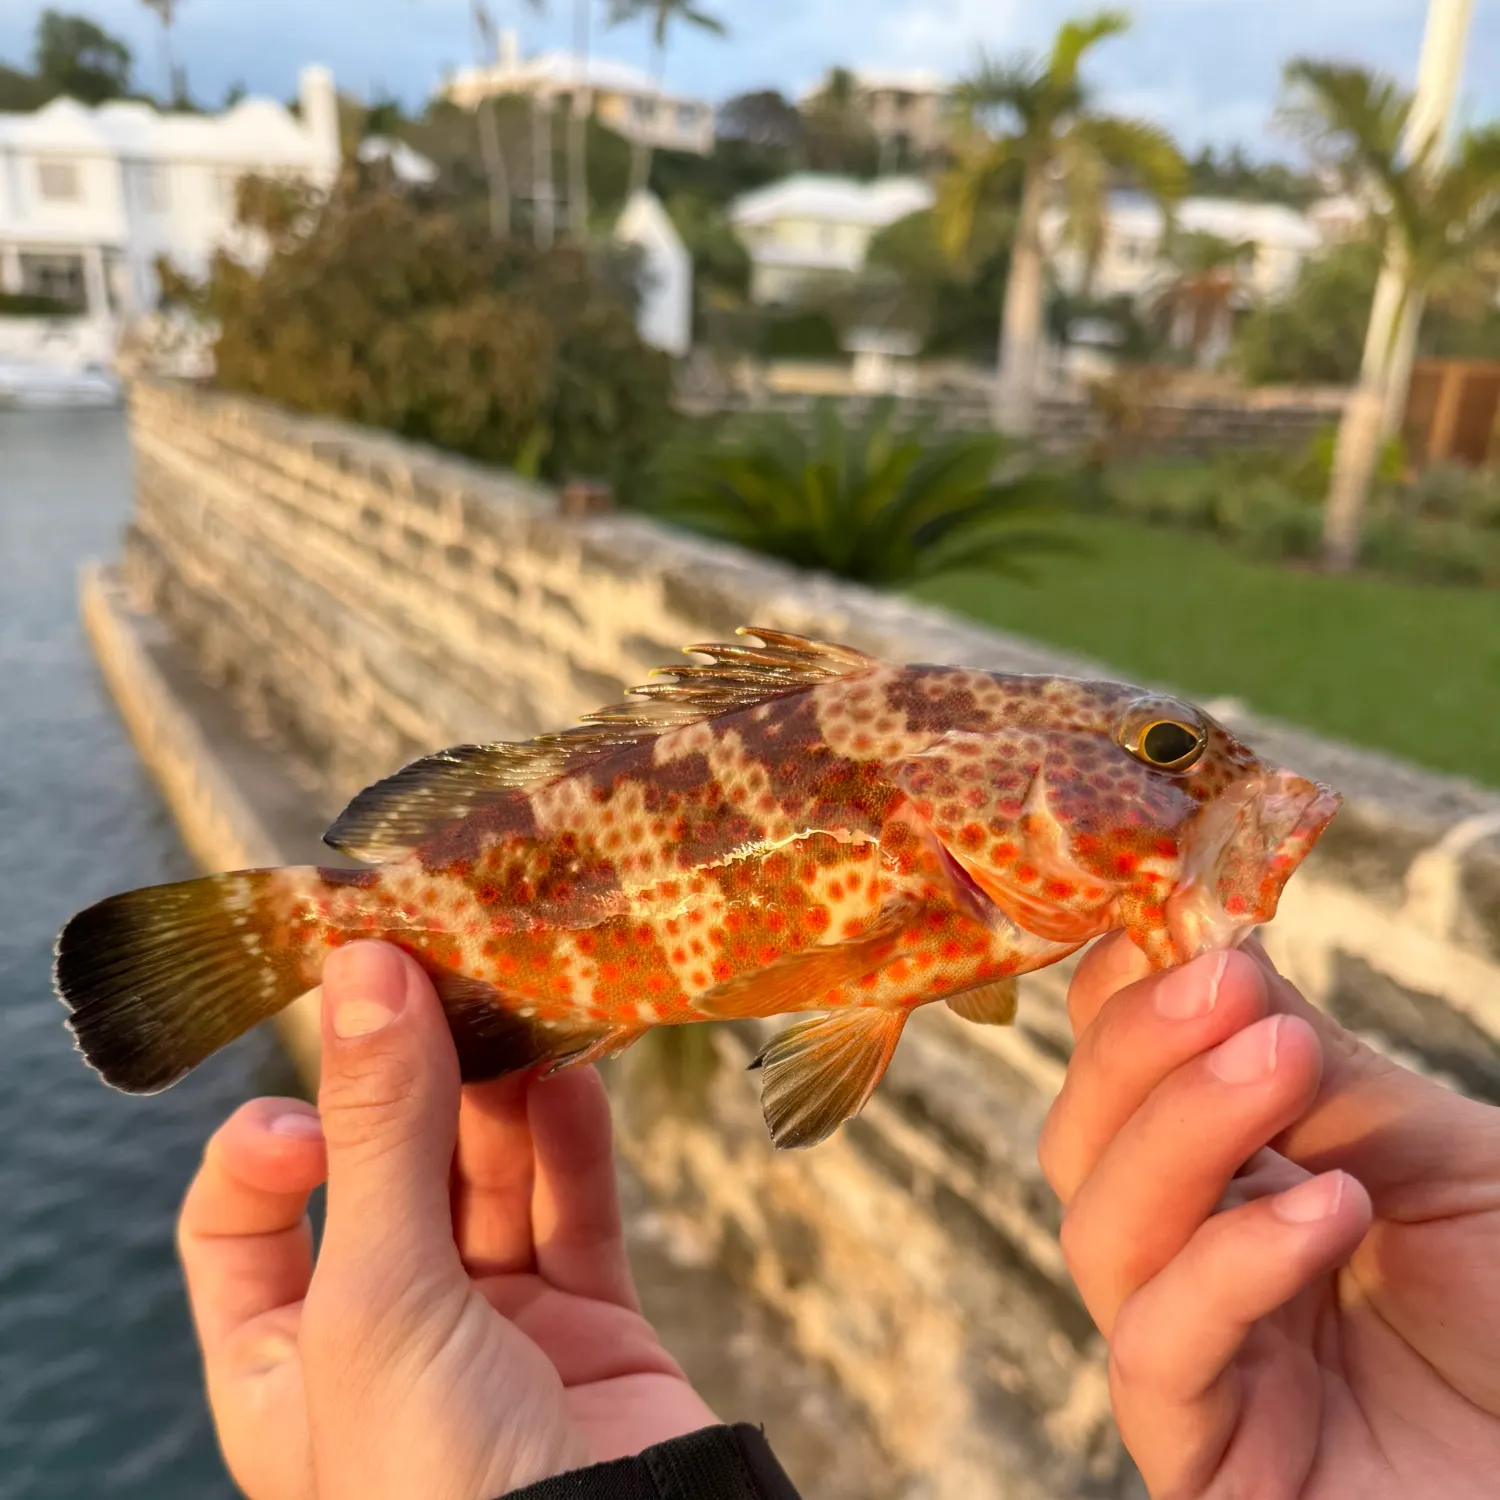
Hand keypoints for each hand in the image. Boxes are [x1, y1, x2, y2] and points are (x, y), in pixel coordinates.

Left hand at [178, 941, 717, 1499]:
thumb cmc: (447, 1483)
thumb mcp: (379, 1300)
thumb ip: (380, 1130)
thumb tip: (363, 970)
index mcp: (289, 1358)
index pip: (244, 1219)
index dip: (269, 1147)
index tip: (314, 1107)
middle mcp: (383, 1331)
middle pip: (385, 1168)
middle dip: (411, 1079)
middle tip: (441, 978)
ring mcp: (493, 1323)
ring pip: (488, 1172)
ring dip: (501, 1089)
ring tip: (519, 1005)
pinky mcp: (588, 1318)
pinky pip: (576, 1203)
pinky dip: (575, 1131)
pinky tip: (575, 1068)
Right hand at [1039, 932, 1499, 1497]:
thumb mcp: (1434, 1156)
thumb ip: (1320, 1069)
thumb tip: (1207, 943)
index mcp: (1224, 1185)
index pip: (1115, 1076)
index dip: (1123, 996)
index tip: (1171, 920)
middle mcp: (1183, 1264)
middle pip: (1080, 1144)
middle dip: (1138, 1051)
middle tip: (1225, 985)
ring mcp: (1190, 1365)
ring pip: (1101, 1233)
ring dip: (1180, 1130)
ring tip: (1281, 1060)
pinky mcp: (1203, 1462)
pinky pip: (1160, 1350)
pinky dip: (1229, 1261)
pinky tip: (1330, 1207)